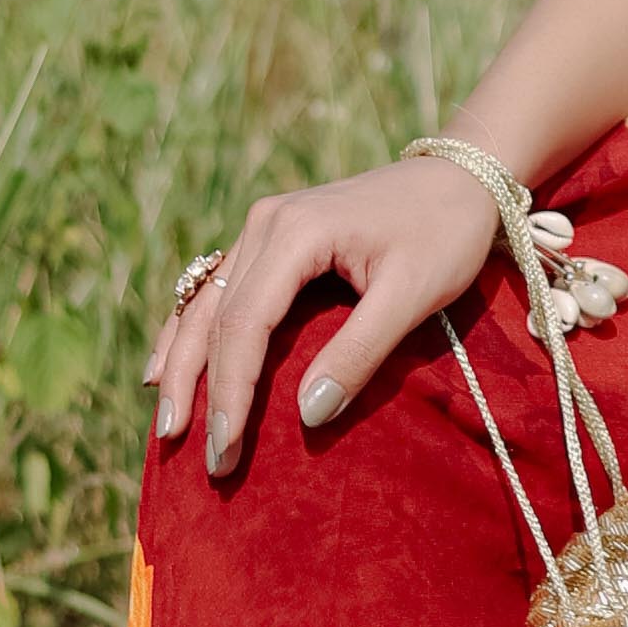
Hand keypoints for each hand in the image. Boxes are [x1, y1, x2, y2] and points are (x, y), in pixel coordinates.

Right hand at [145, 153, 510, 477]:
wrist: (462, 176)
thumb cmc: (445, 233)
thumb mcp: (414, 295)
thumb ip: (360, 353)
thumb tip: (307, 415)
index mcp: (295, 233)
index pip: (244, 326)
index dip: (230, 393)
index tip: (225, 450)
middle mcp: (265, 223)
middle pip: (211, 316)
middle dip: (194, 387)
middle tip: (178, 448)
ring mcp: (263, 226)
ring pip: (204, 303)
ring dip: (181, 362)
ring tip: (166, 423)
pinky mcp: (272, 236)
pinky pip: (218, 290)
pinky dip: (192, 331)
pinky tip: (168, 366)